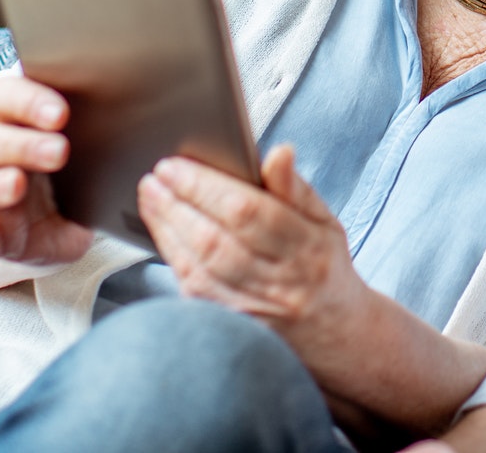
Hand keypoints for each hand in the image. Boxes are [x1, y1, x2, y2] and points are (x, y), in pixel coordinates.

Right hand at [0, 73, 94, 287]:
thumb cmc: (42, 182)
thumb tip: (143, 154)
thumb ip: (90, 151)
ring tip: (15, 187)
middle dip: (22, 144)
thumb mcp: (66, 159)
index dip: (30, 101)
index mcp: (6, 123)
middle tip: (58, 151)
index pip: (6, 97)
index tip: (61, 114)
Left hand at [139, 145, 368, 351]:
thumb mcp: (323, 220)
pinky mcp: (234, 327)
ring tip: (150, 198)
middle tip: (153, 178)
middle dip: (177, 205)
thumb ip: (295, 187)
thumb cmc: (323, 267)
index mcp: (307, 247)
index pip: (249, 211)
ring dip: (167, 229)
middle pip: (216, 240)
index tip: (176, 165)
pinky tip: (162, 234)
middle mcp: (281, 281)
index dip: (206, 187)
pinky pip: (195, 293)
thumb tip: (278, 153)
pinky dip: (174, 260)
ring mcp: (255, 309)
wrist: (335, 332)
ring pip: (200, 268)